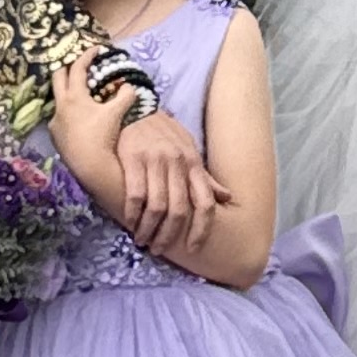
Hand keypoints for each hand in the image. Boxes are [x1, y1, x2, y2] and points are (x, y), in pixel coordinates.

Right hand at [113, 103, 227, 251]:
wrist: (135, 107)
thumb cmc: (163, 134)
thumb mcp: (188, 151)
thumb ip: (204, 177)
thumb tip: (227, 197)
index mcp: (193, 163)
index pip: (206, 202)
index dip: (202, 229)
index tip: (195, 248)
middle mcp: (178, 162)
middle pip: (180, 210)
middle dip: (170, 235)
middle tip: (159, 249)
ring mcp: (155, 160)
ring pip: (157, 206)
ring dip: (149, 229)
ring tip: (142, 240)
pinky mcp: (133, 158)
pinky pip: (135, 194)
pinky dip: (132, 213)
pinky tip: (129, 222)